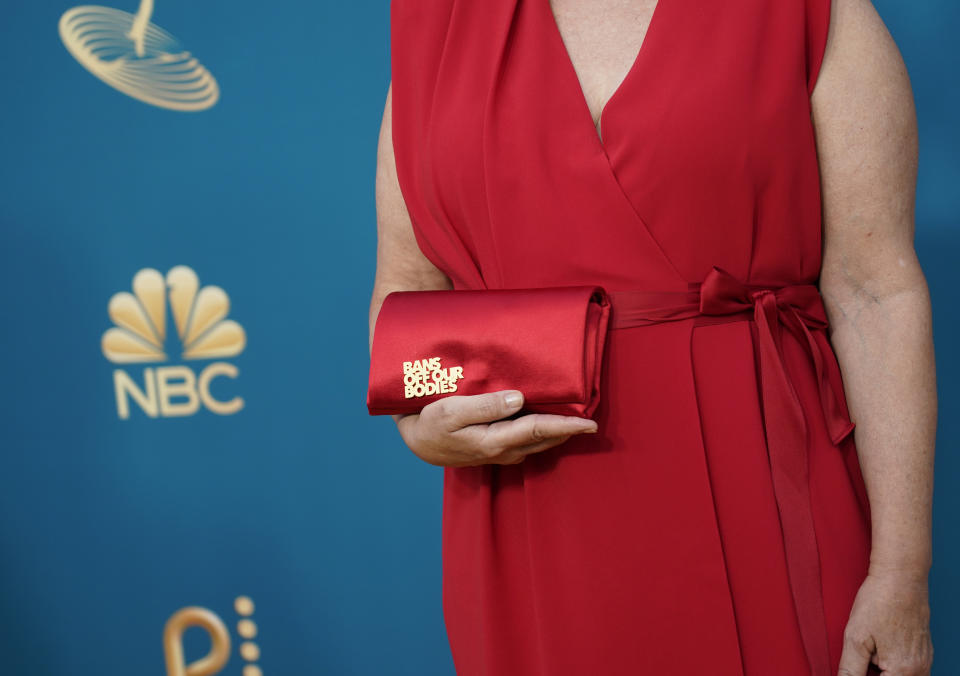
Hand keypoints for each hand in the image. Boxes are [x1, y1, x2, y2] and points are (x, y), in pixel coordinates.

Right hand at [394, 390, 598, 466]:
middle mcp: (503, 451)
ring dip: (559, 434)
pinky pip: (529, 442)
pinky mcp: (497, 449)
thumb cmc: (431, 421)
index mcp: (495, 440)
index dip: (567, 427)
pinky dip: (544, 434)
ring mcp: (501, 453)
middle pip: (545, 440)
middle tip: (594, 420)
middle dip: (570, 432)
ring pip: (539, 444)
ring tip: (578, 420)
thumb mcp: (452, 410)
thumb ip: (486, 406)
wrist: (417, 441)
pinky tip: (549, 422)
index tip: (591, 424)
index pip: (539, 431)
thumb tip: (518, 399)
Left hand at [838, 568, 932, 674]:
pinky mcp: (924, 651)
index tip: (860, 660)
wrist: (901, 576)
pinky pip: (906, 666)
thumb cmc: (880, 601)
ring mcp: (924, 660)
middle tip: (866, 647)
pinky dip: (891, 660)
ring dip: (882, 668)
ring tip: (874, 642)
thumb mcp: (855, 639)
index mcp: (903, 671)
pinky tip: (882, 639)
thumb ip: (850, 670)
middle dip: (873, 670)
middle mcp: (920, 670)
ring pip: (898, 675)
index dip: (863, 674)